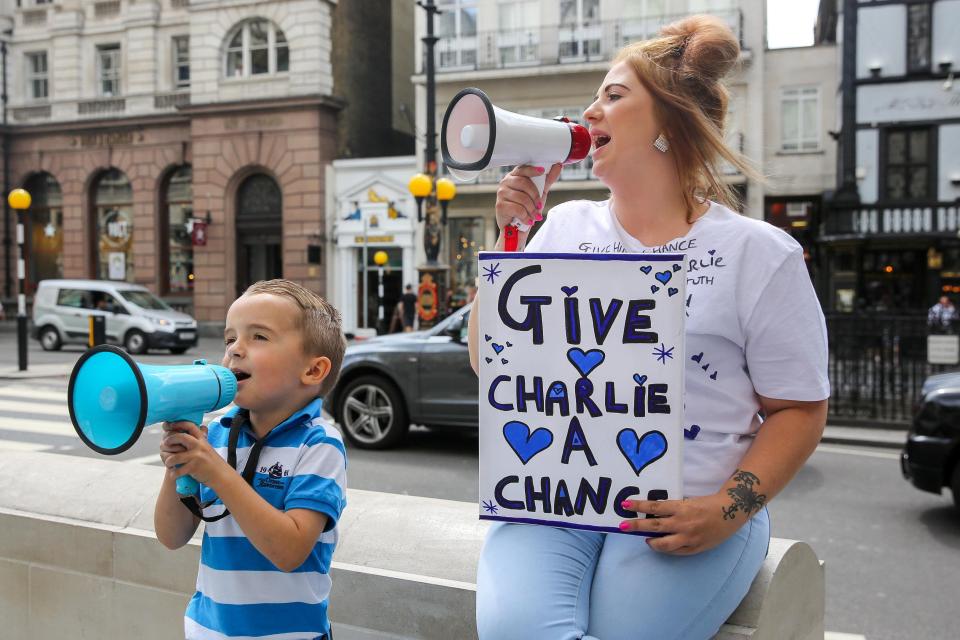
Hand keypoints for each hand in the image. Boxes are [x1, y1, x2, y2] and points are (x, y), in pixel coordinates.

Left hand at [161, 421, 228, 488]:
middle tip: (164, 444)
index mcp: (202, 439)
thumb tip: (197, 428)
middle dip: (170, 440)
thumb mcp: (207, 447)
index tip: (169, 425)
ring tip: (169, 463)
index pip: (190, 426)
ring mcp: (196, 456)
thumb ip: (200, 439)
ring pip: (175, 457)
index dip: (178, 424)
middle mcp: (199, 446)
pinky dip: (173, 474)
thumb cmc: (211, 461)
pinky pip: (177, 470)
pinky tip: (174, 474)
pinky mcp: (194, 467)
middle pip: (180, 437)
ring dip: (168, 461)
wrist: (221, 475)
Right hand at [494, 163, 561, 237]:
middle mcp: (505, 183)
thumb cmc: (526, 208)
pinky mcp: (500, 206)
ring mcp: (501, 194)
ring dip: (532, 209)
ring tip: (534, 216)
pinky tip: (527, 220)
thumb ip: (547, 180)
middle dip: (535, 196)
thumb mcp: (539, 192)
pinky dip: (526, 217)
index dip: (532, 170)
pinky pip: (518, 209)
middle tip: (539, 205)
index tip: (542, 171)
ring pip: (522, 198)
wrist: (516, 228)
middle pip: (524, 183)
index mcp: (514, 177)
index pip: (523, 169)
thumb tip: (558, 167)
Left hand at [618, 493, 745, 554]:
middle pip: (654, 525)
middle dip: (636, 526)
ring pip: (663, 544)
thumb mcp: (688, 502)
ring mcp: (689, 537)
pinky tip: (661, 546)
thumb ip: (672, 509)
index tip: (625, 505)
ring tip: (646, 540)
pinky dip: (667, 549)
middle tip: (622, 526)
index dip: (638, 506)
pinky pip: (676, 551)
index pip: (654, 507)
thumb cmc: (707, 505)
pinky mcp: (696, 548)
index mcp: (680, 507)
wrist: (731, 512)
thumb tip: (652, 514)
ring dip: (651, 542)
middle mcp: (682, 522)